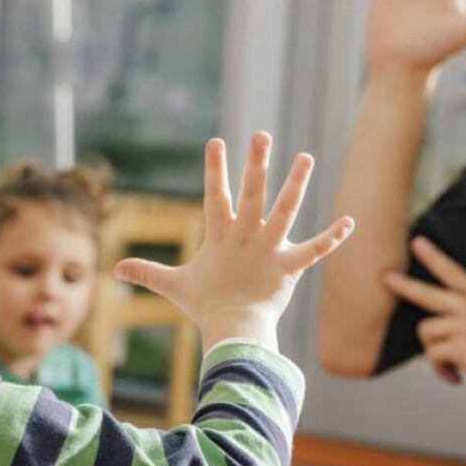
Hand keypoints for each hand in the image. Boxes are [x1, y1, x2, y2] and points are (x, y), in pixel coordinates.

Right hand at [115, 133, 355, 350]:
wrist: (234, 331)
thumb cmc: (206, 304)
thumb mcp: (174, 284)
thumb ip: (148, 272)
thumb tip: (116, 267)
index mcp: (221, 235)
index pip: (215, 194)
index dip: (215, 168)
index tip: (216, 141)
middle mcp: (246, 236)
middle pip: (251, 193)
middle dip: (256, 163)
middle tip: (261, 134)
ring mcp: (269, 249)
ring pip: (286, 211)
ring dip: (297, 184)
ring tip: (306, 157)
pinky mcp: (289, 268)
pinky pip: (314, 251)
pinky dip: (332, 238)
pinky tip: (349, 222)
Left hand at [384, 237, 465, 402]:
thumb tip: (450, 332)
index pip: (454, 272)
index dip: (435, 257)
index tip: (418, 243)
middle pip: (428, 293)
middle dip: (405, 286)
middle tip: (387, 278)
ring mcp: (463, 326)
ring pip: (427, 333)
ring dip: (435, 354)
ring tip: (452, 366)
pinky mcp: (458, 346)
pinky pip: (433, 357)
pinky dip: (442, 371)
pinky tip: (456, 377)